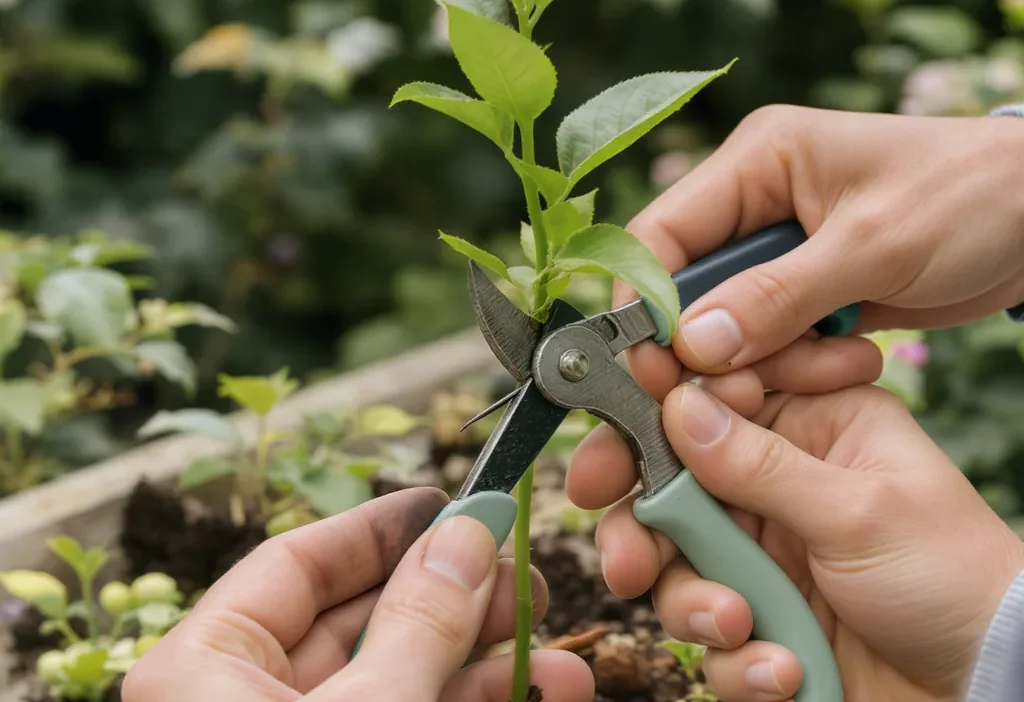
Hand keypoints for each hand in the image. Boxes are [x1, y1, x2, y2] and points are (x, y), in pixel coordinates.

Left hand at [123, 487, 593, 701]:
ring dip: (486, 657)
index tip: (453, 499)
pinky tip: (547, 687)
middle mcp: (244, 701)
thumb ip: (419, 623)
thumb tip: (469, 530)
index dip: (382, 527)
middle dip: (453, 594)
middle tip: (519, 566)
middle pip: (363, 620)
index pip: (298, 565)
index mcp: (201, 669)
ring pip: (403, 677)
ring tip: (554, 636)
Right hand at [568, 379, 1023, 700]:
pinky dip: (736, 660)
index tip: (608, 445)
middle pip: (669, 484)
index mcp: (809, 426)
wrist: (986, 689)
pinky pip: (708, 632)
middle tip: (629, 561)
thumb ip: (758, 463)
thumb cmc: (953, 578)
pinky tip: (783, 670)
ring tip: (740, 628)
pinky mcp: (757, 614)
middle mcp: (774, 482)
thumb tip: (676, 407)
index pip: (711, 397)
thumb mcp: (858, 510)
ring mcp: (762, 551)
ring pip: (674, 563)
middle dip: (644, 528)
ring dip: (694, 604)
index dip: (650, 417)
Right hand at [618, 106, 1023, 385]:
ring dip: (769, 361)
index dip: (648, 302)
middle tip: (736, 391)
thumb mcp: (872, 245)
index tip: (655, 367)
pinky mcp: (804, 291)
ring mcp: (779, 252)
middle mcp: (754, 205)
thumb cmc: (970, 198)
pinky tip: (854, 356)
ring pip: (728, 326)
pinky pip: (770, 342)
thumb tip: (690, 345)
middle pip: (688, 289)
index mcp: (756, 163)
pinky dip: (799, 364)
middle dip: (712, 345)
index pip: (662, 234)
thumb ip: (776, 296)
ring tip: (837, 360)